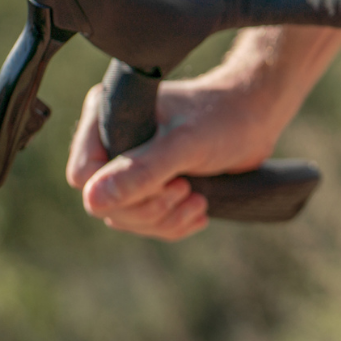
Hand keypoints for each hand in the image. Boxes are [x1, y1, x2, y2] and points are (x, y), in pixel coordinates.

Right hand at [65, 66, 284, 240]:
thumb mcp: (185, 145)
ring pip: (125, 216)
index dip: (121, 191)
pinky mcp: (151, 183)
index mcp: (106, 117)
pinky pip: (147, 220)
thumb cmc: (223, 118)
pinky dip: (172, 223)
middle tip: (185, 189)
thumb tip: (94, 199)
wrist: (256, 117)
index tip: (167, 180)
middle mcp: (111, 141)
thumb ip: (143, 170)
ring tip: (197, 199)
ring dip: (164, 219)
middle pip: (104, 202)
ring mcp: (130, 164)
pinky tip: (199, 211)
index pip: (84, 174)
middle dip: (149, 208)